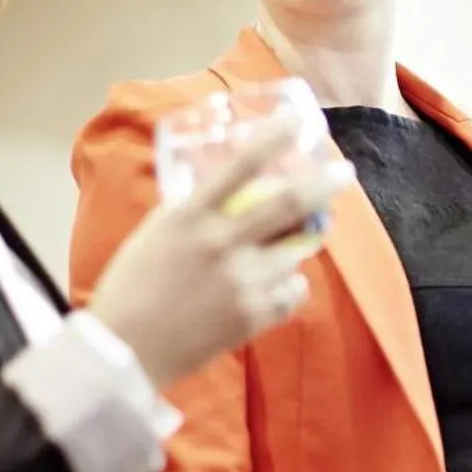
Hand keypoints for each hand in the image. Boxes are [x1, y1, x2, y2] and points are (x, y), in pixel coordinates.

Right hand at [89, 115, 352, 388]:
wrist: (128, 350)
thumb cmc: (134, 286)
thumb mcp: (157, 232)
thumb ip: (194, 210)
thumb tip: (229, 189)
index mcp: (190, 216)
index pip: (240, 166)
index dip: (274, 137)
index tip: (297, 120)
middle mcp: (220, 245)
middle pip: (289, 204)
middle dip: (325, 184)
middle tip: (344, 174)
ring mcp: (241, 282)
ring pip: (295, 253)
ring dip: (297, 246)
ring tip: (284, 248)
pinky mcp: (253, 316)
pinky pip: (293, 291)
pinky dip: (289, 286)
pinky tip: (271, 286)